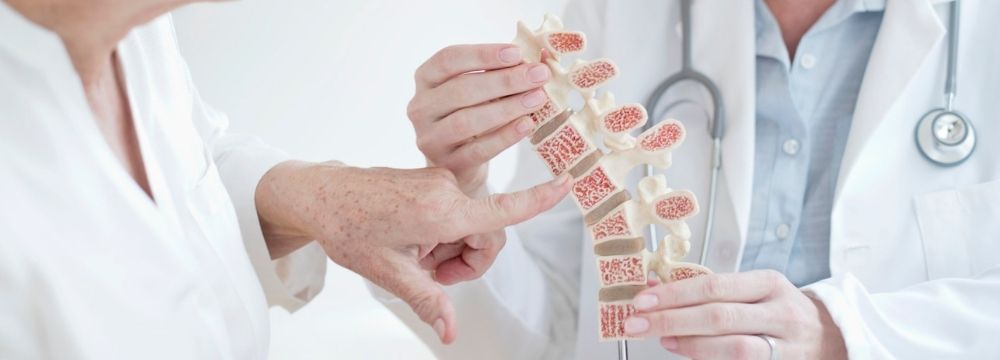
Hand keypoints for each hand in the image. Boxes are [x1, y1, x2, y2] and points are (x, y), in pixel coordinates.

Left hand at [255, 161, 570, 342]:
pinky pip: (455, 212)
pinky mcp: (432, 180)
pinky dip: (442, 233)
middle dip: (468, 260)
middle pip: (488, 232)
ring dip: (451, 248)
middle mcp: (447, 190)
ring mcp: (440, 182)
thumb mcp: (388, 272)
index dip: (539, 199)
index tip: (568, 183)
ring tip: (414, 257)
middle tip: (432, 275)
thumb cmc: (349, 228)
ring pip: (470, 224)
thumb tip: (451, 332)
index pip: (502, 209)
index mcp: (442, 211)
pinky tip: (412, 241)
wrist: (320, 194)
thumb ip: (427, 300)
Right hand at [407, 43, 550, 195]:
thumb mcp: (480, 89)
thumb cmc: (472, 114)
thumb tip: (538, 58)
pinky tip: (527, 124)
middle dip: (505, 80)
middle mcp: (421, 107)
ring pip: (467, 120)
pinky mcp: (446, 164)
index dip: (483, 55)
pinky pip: (478, 149)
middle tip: (539, 75)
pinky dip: (505, 136)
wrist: (458, 162)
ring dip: (507, 107)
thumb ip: (502, 71)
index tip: (517, 53)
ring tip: (538, 98)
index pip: (449, 59)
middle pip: (461, 89)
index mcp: (426, 78)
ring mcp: (430, 138)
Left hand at [623, 270, 846, 358]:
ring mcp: (785, 345)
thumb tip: (656, 289)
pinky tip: (687, 354)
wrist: (831, 338)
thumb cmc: (780, 310)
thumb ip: (712, 291)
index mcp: (769, 284)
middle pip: (718, 316)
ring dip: (689, 345)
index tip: (642, 300)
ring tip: (663, 340)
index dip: (674, 294)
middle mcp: (780, 313)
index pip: (714, 285)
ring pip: (733, 348)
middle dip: (671, 319)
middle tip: (637, 323)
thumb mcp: (754, 290)